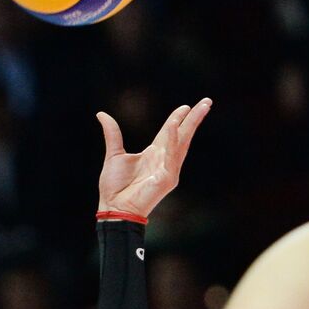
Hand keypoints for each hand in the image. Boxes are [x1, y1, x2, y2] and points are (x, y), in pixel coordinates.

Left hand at [96, 98, 210, 217]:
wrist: (113, 207)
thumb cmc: (115, 187)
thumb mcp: (114, 154)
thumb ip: (112, 134)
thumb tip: (101, 114)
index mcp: (154, 154)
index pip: (170, 132)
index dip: (178, 118)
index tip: (186, 106)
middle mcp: (165, 160)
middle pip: (182, 135)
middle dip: (195, 118)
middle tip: (207, 101)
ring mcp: (169, 170)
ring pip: (181, 143)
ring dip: (190, 125)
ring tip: (197, 108)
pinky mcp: (167, 179)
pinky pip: (171, 156)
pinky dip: (172, 140)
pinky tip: (174, 125)